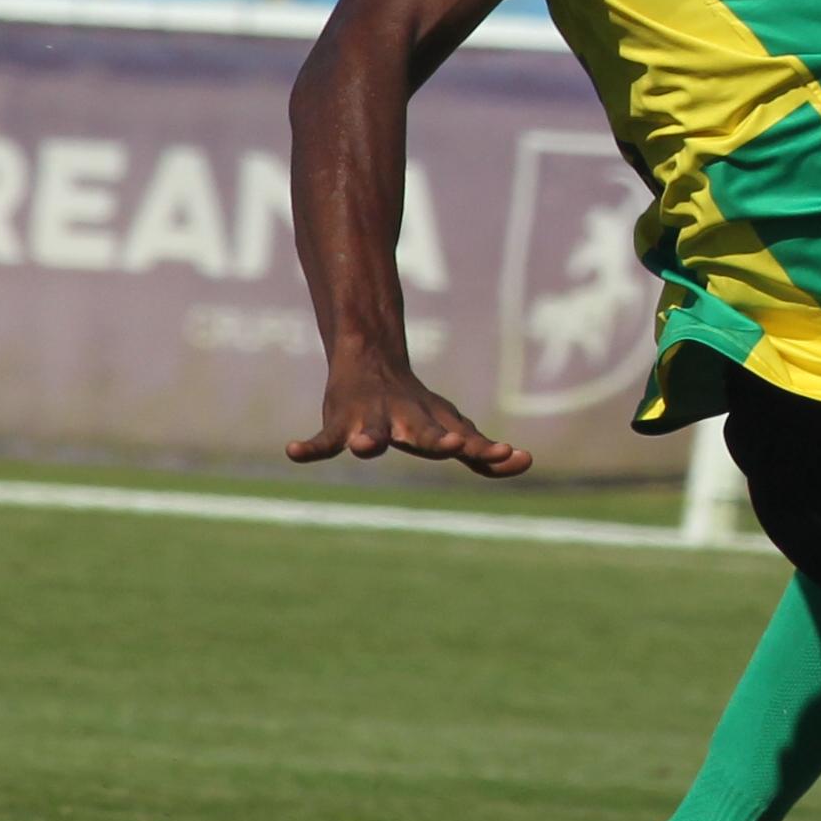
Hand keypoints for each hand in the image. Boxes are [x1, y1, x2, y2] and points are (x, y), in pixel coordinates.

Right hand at [288, 347, 531, 478]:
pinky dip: (309, 447)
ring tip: (363, 445)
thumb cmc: (418, 407)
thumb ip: (484, 453)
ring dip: (367, 439)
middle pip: (423, 434)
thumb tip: (527, 461)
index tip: (510, 453)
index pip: (463, 440)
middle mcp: (406, 422)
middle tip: (454, 446)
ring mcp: (372, 422)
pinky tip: (293, 452)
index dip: (484, 450)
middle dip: (437, 441)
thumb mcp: (452, 427)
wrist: (372, 359)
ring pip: (370, 433)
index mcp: (435, 427)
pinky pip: (322, 439)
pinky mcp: (340, 423)